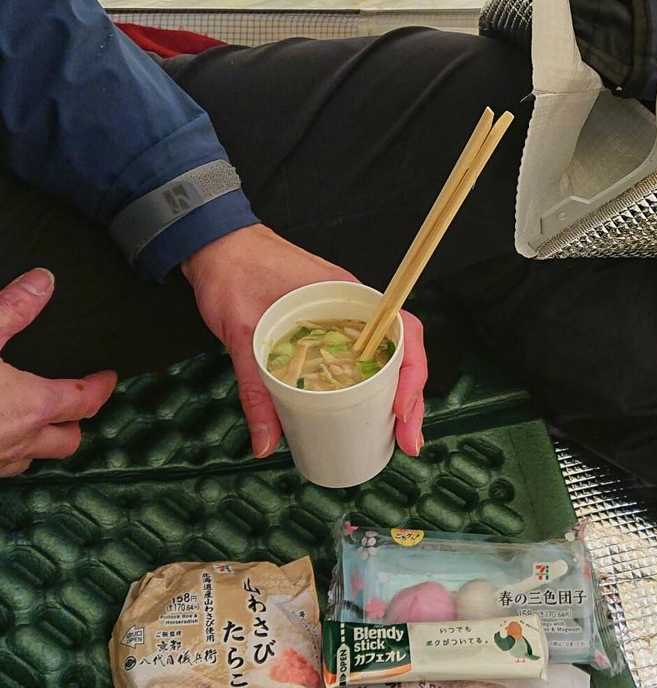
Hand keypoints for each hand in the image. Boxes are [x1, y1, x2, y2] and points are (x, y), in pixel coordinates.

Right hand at [0, 269, 115, 476]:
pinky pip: (1, 468)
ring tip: (37, 419)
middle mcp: (20, 442)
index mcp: (32, 407)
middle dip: (76, 422)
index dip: (99, 387)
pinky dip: (7, 452)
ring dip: (41, 441)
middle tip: (76, 401)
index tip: (106, 377)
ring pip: (33, 459)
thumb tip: (43, 282)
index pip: (82, 401)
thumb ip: (12, 309)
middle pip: (67, 441)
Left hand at [182, 224, 426, 459]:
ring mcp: (342, 317)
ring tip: (395, 434)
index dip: (411, 373)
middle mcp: (353, 307)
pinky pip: (360, 357)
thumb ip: (256, 388)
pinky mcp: (326, 327)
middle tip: (407, 441)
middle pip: (401, 352)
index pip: (402, 331)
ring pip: (384, 357)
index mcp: (347, 296)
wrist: (213, 244)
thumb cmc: (232, 273)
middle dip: (411, 399)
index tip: (401, 410)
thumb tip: (266, 444)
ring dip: (396, 395)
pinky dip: (371, 385)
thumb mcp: (242, 333)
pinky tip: (369, 411)